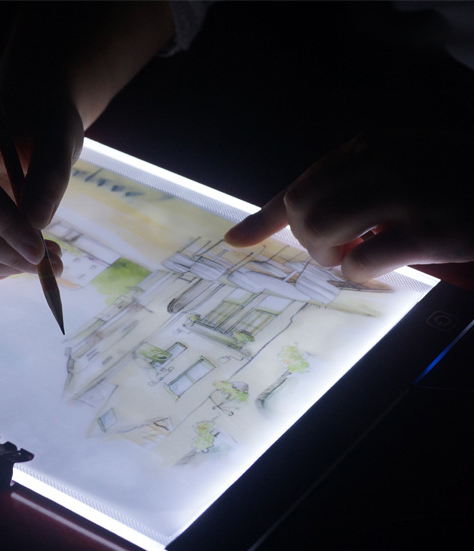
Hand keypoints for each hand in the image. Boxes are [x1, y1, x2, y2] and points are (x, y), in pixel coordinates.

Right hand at [0, 93, 82, 279]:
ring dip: (0, 266)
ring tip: (46, 263)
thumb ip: (51, 175)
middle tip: (53, 265)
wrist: (28, 118)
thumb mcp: (59, 136)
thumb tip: (38, 223)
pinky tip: (22, 261)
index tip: (40, 254)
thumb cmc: (44, 123)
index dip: (6, 228)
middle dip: (7, 254)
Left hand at [225, 129, 473, 282]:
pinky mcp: (427, 229)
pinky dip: (359, 274)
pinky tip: (380, 266)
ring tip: (353, 257)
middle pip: (302, 210)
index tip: (233, 241)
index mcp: (368, 145)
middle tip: (333, 252)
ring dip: (329, 257)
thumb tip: (298, 217)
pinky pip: (362, 262)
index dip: (263, 220)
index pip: (299, 186)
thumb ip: (348, 184)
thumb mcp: (397, 165)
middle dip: (307, 242)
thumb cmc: (448, 180)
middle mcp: (381, 161)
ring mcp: (404, 193)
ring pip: (323, 232)